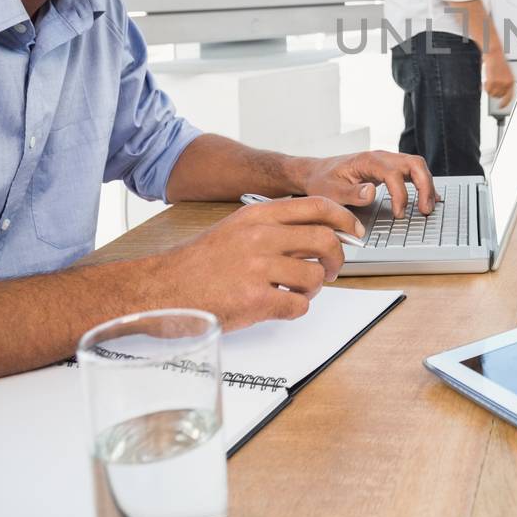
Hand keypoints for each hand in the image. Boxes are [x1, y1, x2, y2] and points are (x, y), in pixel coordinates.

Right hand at [155, 197, 365, 329]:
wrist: (163, 289)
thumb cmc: (199, 263)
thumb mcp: (236, 228)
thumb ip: (273, 226)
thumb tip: (315, 233)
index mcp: (257, 215)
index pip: (317, 206)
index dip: (344, 219)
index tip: (354, 231)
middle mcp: (260, 236)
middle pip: (325, 240)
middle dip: (335, 259)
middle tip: (329, 270)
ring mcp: (258, 268)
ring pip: (315, 276)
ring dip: (312, 288)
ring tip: (294, 291)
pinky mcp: (255, 300)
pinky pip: (298, 305)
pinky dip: (295, 309)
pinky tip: (278, 306)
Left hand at [301, 150, 436, 218]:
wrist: (317, 172)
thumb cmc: (323, 181)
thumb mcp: (330, 191)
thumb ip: (350, 193)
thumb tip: (371, 193)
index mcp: (368, 161)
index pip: (394, 174)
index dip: (400, 195)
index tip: (399, 214)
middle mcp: (381, 157)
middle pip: (414, 164)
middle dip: (424, 187)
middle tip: (425, 210)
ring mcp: (387, 161)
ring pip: (417, 166)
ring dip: (427, 185)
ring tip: (428, 207)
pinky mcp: (390, 168)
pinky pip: (413, 171)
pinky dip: (423, 183)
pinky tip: (429, 197)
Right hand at [485, 51, 515, 109]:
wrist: (493, 52)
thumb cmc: (497, 61)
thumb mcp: (504, 73)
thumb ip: (502, 83)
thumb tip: (497, 93)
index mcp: (511, 81)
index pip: (509, 97)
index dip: (504, 103)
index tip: (500, 107)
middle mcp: (507, 82)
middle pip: (498, 96)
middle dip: (493, 92)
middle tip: (490, 85)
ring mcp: (500, 82)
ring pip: (492, 94)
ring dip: (488, 88)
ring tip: (488, 80)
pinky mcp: (493, 80)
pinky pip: (487, 90)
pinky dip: (485, 86)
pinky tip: (485, 80)